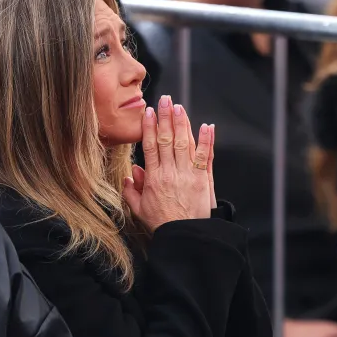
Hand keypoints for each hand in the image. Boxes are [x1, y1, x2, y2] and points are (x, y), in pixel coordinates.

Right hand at [123, 95, 213, 230]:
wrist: (184, 236)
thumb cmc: (162, 223)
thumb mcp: (139, 209)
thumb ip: (131, 190)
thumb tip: (130, 173)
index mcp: (153, 178)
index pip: (150, 146)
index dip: (149, 127)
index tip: (149, 112)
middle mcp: (169, 172)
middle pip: (166, 139)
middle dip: (165, 117)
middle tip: (165, 100)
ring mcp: (187, 174)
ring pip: (183, 143)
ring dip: (182, 123)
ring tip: (179, 107)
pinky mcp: (202, 179)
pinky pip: (205, 156)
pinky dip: (206, 141)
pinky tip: (206, 126)